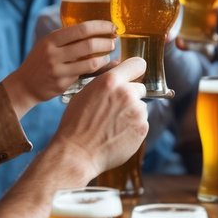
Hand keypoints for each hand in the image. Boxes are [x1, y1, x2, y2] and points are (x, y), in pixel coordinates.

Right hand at [2, 20, 115, 114]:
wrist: (24, 84)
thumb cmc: (41, 61)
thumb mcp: (48, 44)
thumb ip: (68, 38)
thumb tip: (97, 30)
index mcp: (51, 39)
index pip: (82, 29)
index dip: (101, 26)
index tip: (112, 26)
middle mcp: (53, 53)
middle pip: (89, 45)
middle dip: (106, 42)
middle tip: (113, 41)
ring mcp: (58, 70)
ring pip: (91, 63)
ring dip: (105, 58)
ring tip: (109, 55)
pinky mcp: (62, 84)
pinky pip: (86, 76)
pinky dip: (98, 70)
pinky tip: (102, 67)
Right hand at [53, 56, 148, 181]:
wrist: (77, 153)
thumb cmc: (75, 124)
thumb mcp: (84, 93)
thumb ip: (104, 81)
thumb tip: (117, 67)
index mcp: (110, 81)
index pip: (137, 64)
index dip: (135, 70)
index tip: (133, 76)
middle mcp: (127, 93)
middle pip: (140, 88)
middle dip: (131, 96)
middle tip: (115, 110)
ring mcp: (137, 111)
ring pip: (140, 107)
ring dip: (132, 113)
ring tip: (112, 126)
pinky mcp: (142, 128)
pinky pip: (142, 123)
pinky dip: (133, 128)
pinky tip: (117, 135)